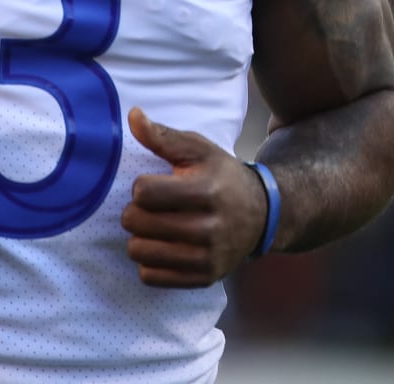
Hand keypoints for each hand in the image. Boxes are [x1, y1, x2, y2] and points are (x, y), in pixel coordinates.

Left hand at [121, 108, 268, 287]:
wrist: (261, 214)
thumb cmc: (222, 177)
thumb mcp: (198, 150)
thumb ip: (163, 136)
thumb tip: (132, 115)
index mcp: (205, 190)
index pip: (144, 192)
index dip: (141, 186)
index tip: (156, 185)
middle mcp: (208, 228)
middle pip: (137, 223)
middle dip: (135, 211)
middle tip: (151, 207)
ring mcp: (206, 257)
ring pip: (139, 252)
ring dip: (139, 237)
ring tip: (154, 227)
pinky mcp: (203, 278)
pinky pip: (151, 277)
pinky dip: (149, 261)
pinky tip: (162, 246)